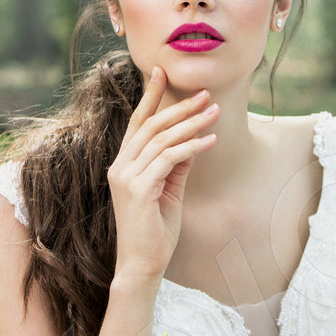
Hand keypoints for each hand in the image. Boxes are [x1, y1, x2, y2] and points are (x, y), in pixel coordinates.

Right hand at [107, 66, 218, 282]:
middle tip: (206, 93)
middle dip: (180, 105)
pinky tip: (211, 141)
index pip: (137, 122)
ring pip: (161, 139)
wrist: (143, 264)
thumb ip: (177, 164)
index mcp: (124, 164)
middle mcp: (120, 166)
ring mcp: (126, 177)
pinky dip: (192, 147)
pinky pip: (169, 160)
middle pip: (151, 125)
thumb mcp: (170, 190)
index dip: (150, 96)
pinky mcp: (138, 190)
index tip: (162, 72)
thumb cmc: (156, 230)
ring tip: (215, 113)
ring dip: (192, 123)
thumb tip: (194, 139)